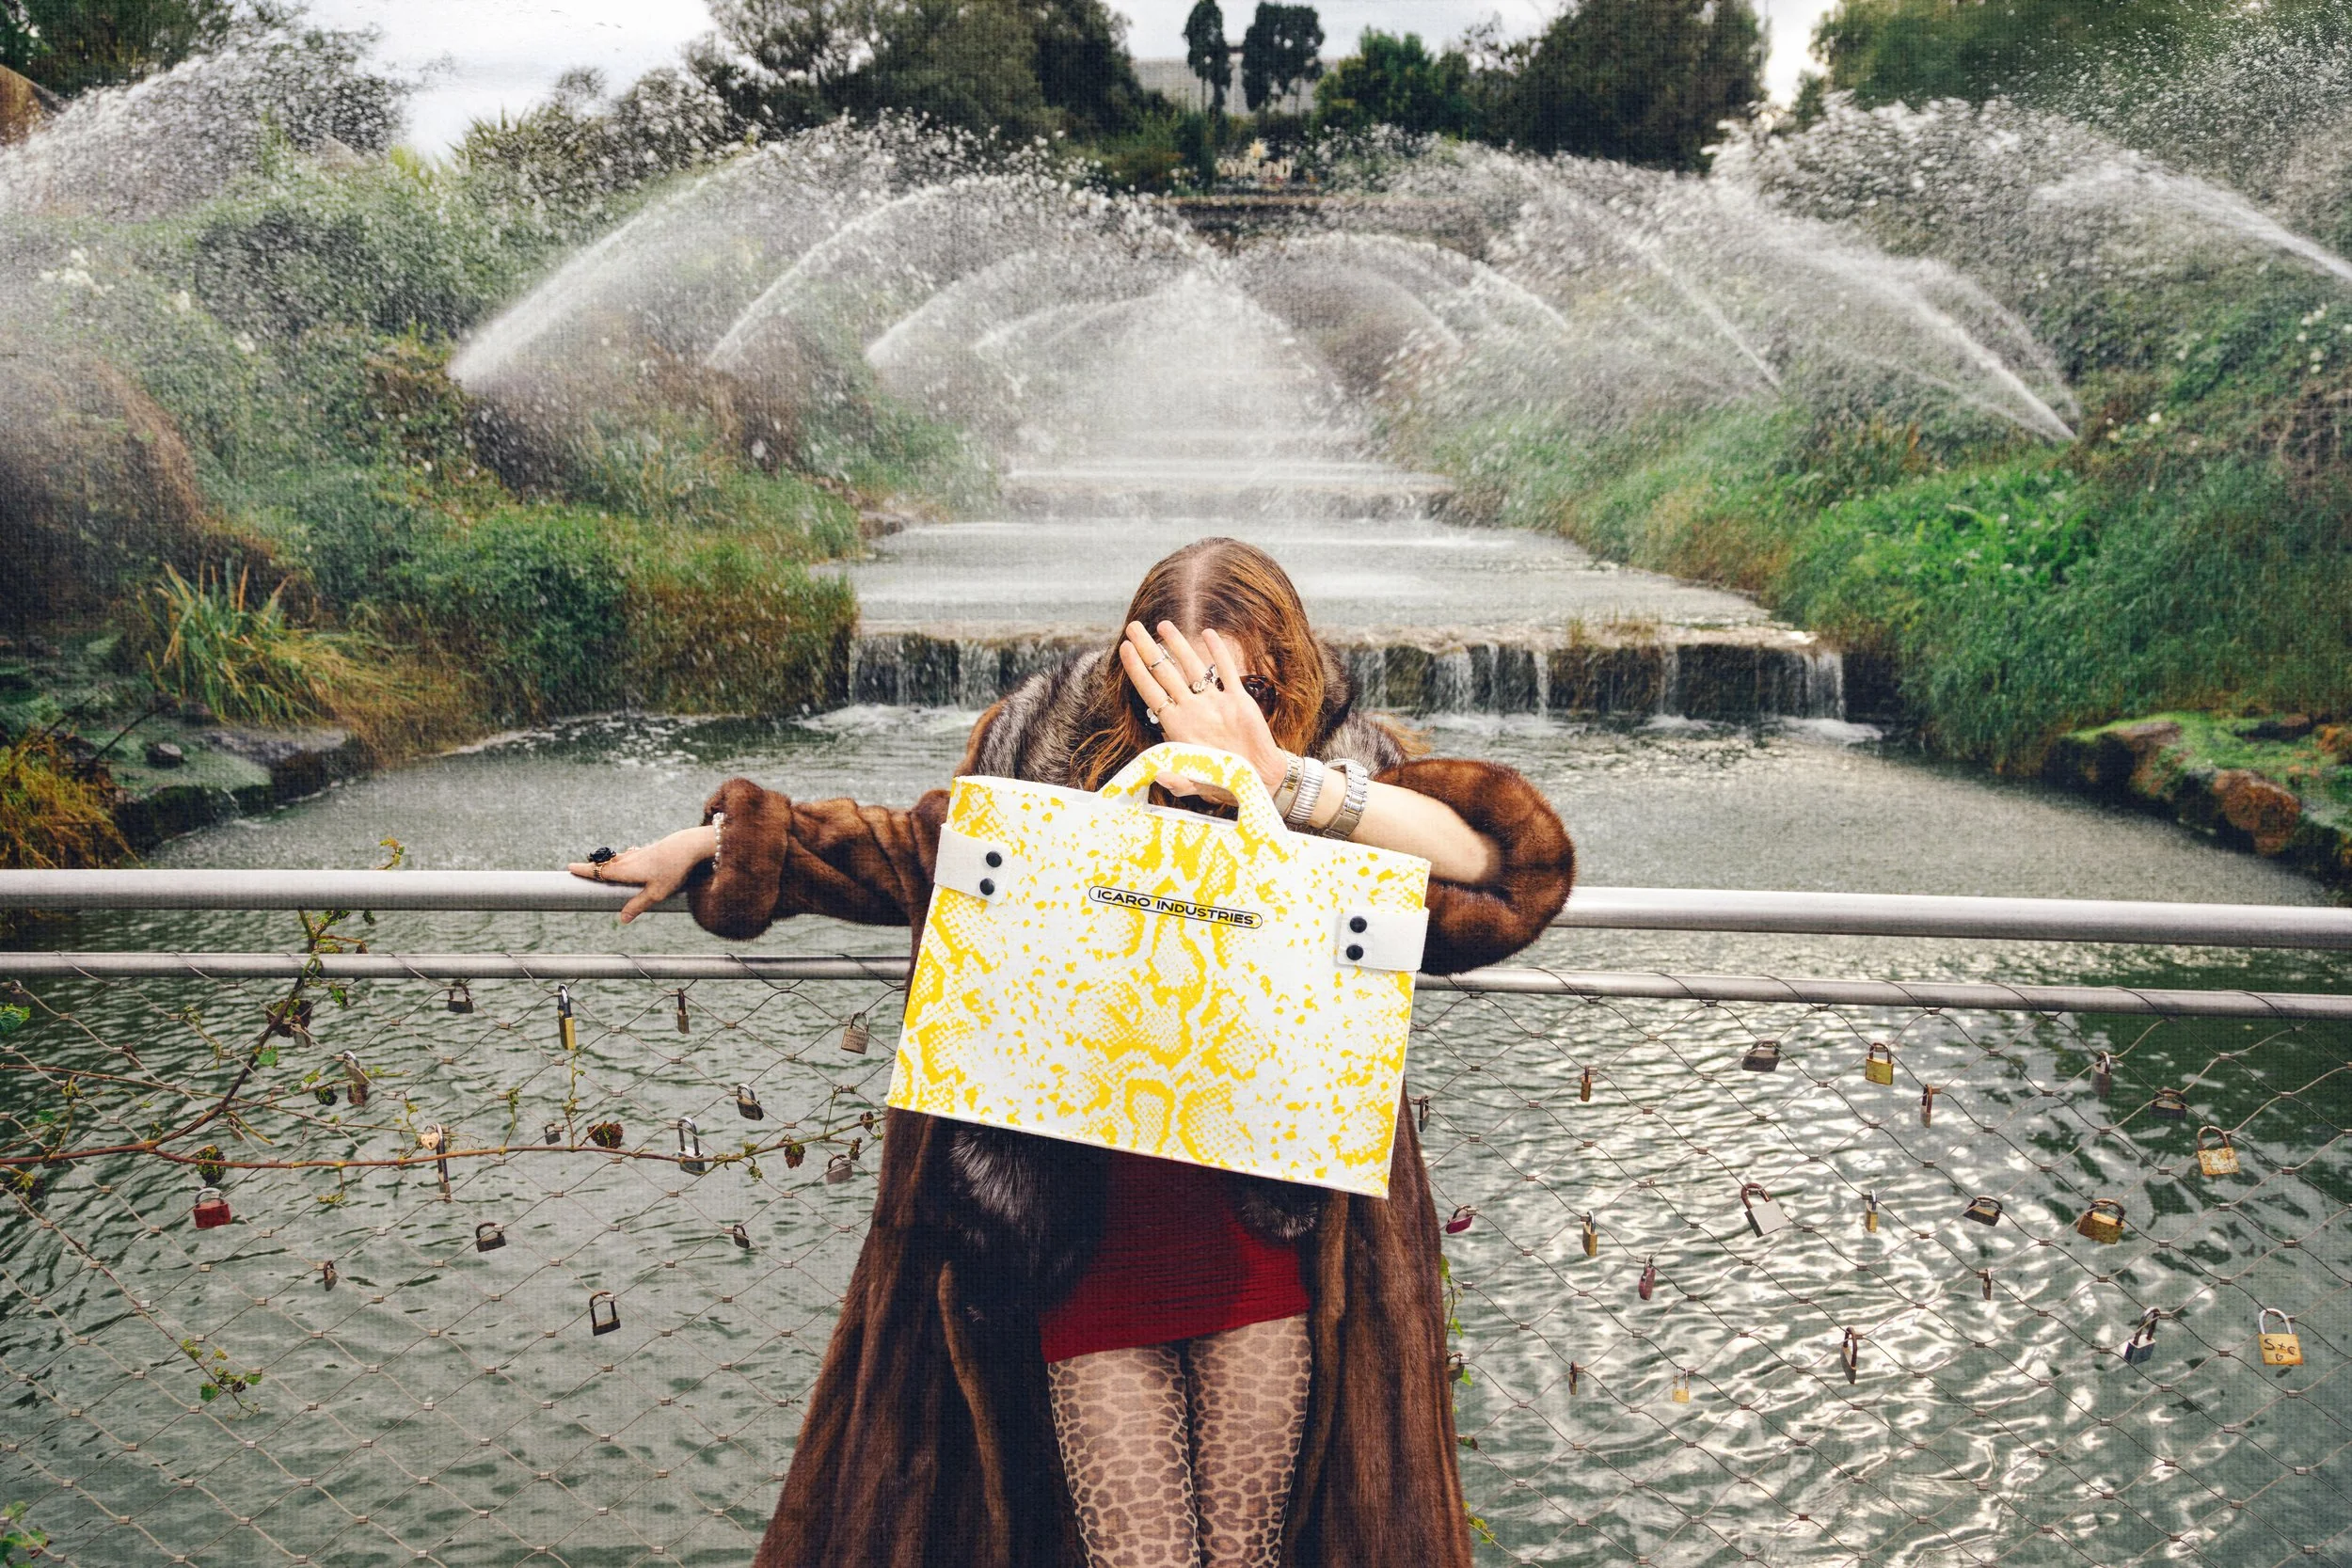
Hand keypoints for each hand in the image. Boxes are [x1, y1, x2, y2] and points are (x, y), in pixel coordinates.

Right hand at [567, 824, 717, 922]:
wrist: (689, 845)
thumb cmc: (673, 870)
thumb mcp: (656, 894)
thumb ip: (637, 905)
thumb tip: (621, 919)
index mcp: (626, 870)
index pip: (600, 872)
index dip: (584, 871)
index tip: (569, 868)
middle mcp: (629, 859)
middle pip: (606, 864)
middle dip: (593, 867)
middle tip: (579, 868)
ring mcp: (640, 852)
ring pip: (619, 858)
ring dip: (608, 862)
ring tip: (600, 865)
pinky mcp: (650, 849)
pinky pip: (631, 854)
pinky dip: (624, 857)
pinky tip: (630, 855)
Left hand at [1117, 621, 1288, 800]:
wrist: (1258, 778)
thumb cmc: (1224, 782)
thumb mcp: (1196, 784)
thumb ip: (1177, 780)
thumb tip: (1158, 774)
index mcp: (1179, 725)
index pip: (1151, 691)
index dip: (1137, 670)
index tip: (1124, 648)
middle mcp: (1193, 709)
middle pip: (1165, 673)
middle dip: (1148, 649)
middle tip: (1133, 627)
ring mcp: (1214, 703)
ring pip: (1192, 667)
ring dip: (1178, 645)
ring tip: (1163, 624)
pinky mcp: (1237, 700)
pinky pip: (1225, 671)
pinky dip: (1218, 652)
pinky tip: (1208, 634)